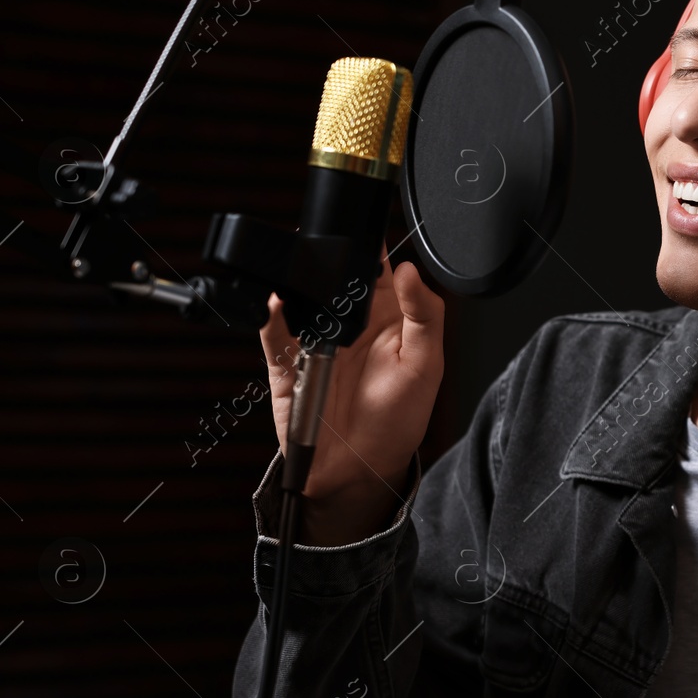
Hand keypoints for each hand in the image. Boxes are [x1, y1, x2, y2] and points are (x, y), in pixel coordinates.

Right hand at [259, 248, 445, 544]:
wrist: (359, 469)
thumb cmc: (399, 420)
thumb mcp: (427, 366)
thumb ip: (425, 316)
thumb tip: (409, 270)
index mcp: (386, 317)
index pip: (377, 267)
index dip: (371, 244)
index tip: (366, 228)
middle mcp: (349, 323)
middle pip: (333, 274)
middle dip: (329, 256)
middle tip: (331, 246)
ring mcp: (315, 340)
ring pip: (299, 296)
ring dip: (297, 282)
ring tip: (303, 272)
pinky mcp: (286, 361)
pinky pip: (272, 332)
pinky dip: (270, 316)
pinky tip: (277, 304)